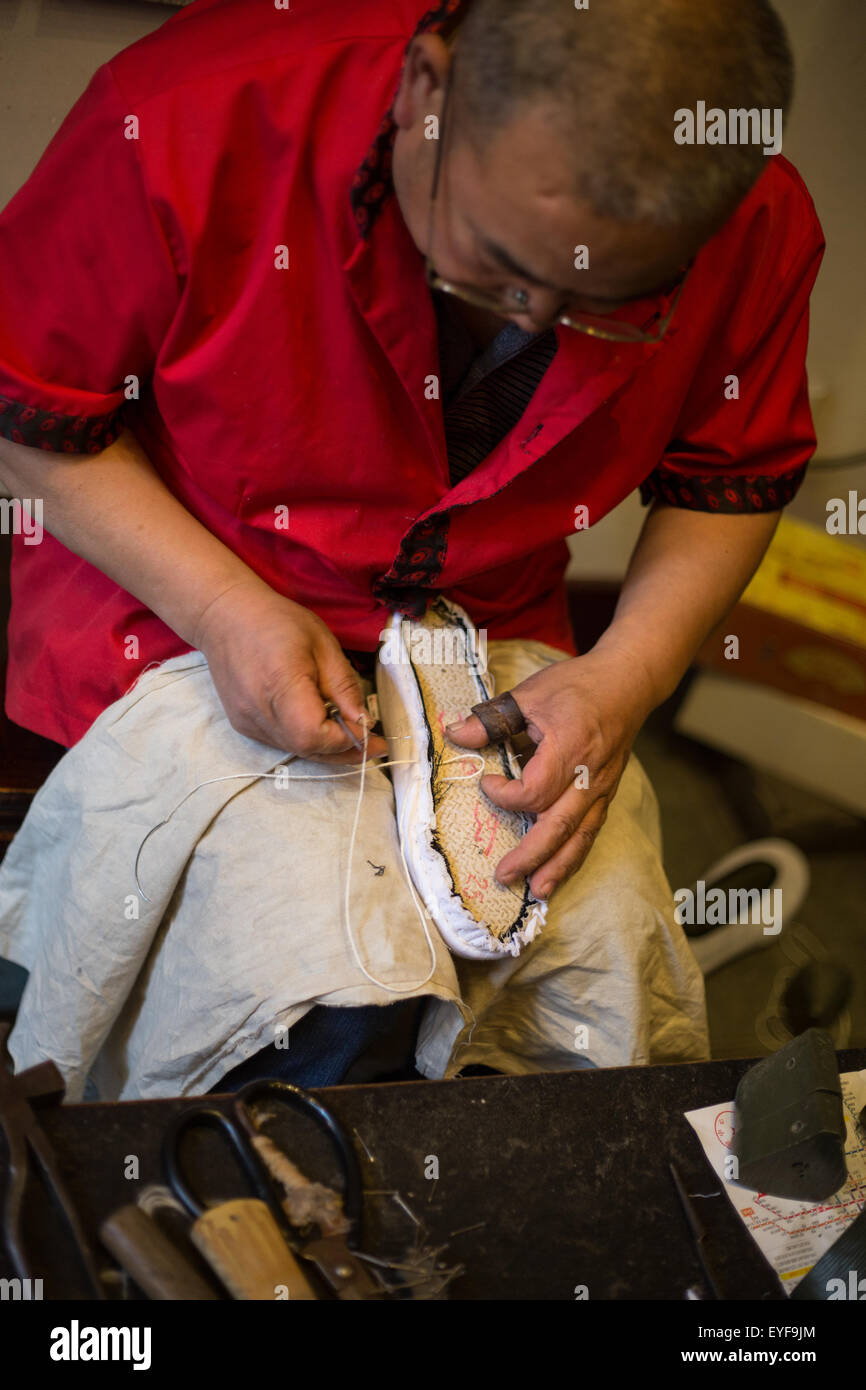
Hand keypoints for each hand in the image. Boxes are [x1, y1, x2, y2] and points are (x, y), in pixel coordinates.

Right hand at [194, 578, 386, 760]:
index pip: (313, 734)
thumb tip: (363, 721)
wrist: (225, 617)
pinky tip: (321, 727)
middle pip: (306, 748)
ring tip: (354, 737)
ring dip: (328, 749)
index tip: (372, 733)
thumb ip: (343, 685)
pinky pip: (282, 742)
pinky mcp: (242, 725)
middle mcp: (258, 711)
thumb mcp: (323, 644)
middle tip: (374, 747)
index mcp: (279, 685)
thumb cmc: (277, 622)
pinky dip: (306, 740)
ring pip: (295, 750)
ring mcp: (247, 721)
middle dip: (344, 751)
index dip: (346, 739)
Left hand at [446, 646, 654, 899]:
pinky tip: (559, 869)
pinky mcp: (607, 793)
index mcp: (569, 749)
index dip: (506, 795)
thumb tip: (456, 734)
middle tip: (504, 876)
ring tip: (538, 890)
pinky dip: (575, 853)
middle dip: (532, 855)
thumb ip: (493, 719)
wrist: (627, 682)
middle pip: (560, 826)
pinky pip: (591, 829)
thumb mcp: (530, 694)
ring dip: (559, 866)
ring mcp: (603, 788)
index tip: (487, 782)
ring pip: (581, 835)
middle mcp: (590, 776)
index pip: (535, 790)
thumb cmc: (577, 686)